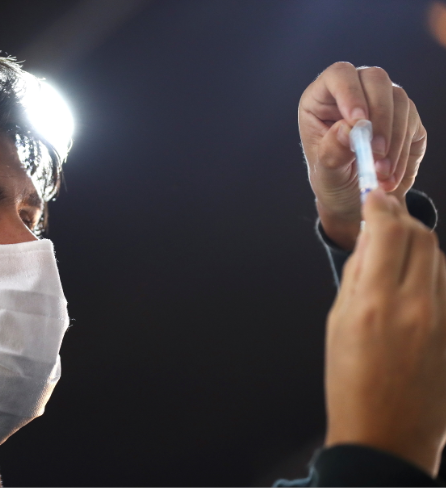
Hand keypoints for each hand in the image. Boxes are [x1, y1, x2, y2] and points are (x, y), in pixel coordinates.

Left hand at [299, 62, 426, 249]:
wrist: (352, 196)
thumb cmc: (331, 179)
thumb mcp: (325, 173)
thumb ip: (332, 152)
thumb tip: (348, 127)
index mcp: (322, 99)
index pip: (338, 75)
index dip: (350, 92)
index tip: (358, 122)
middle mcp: (354, 92)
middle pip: (376, 79)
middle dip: (380, 117)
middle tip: (376, 152)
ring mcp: (381, 101)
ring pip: (400, 101)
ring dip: (393, 139)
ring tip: (381, 174)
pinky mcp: (405, 118)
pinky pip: (412, 124)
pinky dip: (403, 152)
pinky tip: (390, 176)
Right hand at [325, 188, 445, 475]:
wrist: (385, 433)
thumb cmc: (349, 382)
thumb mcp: (337, 323)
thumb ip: (357, 276)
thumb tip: (369, 239)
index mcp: (374, 304)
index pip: (387, 231)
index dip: (381, 206)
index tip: (375, 198)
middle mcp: (415, 306)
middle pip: (422, 236)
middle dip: (403, 219)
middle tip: (385, 218)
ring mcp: (443, 319)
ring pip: (440, 258)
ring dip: (419, 244)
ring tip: (398, 253)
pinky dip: (431, 272)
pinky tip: (414, 282)